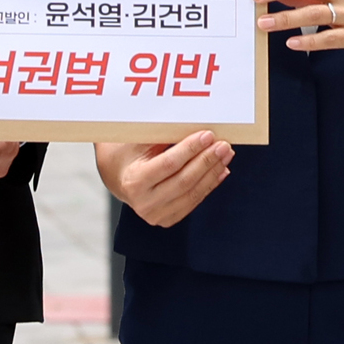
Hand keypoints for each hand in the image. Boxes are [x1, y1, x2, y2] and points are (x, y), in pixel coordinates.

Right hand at [97, 132, 232, 226]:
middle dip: (207, 161)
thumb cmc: (129, 155)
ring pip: (192, 193)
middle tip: (222, 145)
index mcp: (134, 181)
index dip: (191, 149)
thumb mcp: (139, 141)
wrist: (119, 178)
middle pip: (184, 181)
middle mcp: (144, 202)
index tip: (207, 135)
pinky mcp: (168, 219)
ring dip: (213, 172)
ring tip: (225, 155)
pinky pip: (194, 201)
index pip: (169, 164)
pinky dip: (210, 185)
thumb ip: (163, 135)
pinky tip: (220, 170)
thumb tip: (195, 125)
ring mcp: (156, 215)